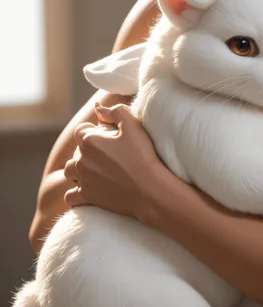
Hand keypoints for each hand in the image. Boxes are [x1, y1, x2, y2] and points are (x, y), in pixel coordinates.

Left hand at [63, 103, 178, 221]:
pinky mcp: (87, 198)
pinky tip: (88, 190)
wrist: (149, 189)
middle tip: (108, 154)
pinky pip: (70, 197)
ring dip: (78, 170)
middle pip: (75, 151)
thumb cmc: (142, 155)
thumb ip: (114, 111)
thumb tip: (98, 108)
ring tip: (95, 171)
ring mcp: (82, 180)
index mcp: (89, 141)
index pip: (81, 130)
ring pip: (69, 172)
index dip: (93, 130)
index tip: (108, 136)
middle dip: (86, 150)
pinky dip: (75, 194)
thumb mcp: (132, 124)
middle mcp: (81, 160)